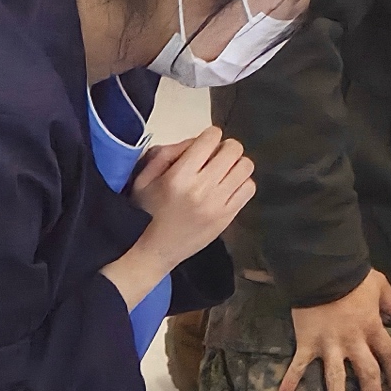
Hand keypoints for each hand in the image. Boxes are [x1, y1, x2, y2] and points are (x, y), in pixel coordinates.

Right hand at [127, 128, 255, 263]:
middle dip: (224, 149)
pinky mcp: (227, 217)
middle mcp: (201, 188)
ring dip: (235, 166)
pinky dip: (241, 184)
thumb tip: (194, 142)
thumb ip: (165, 154)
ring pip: (245, 166)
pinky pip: (249, 188)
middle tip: (214, 159)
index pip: (211, 137)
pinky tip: (227, 190)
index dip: (208, 137)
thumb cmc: (144, 214)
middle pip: (233, 149)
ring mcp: (217, 204)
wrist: (152, 253)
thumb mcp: (142, 180)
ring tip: (222, 174)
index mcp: (179, 176)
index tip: (202, 147)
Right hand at [277, 269, 390, 390]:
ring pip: (335, 377)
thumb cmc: (352, 277)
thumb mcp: (380, 284)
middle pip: (367, 373)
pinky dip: (289, 384)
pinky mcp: (307, 345)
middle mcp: (353, 341)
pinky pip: (297, 367)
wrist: (322, 272)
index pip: (388, 353)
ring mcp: (329, 346)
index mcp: (372, 327)